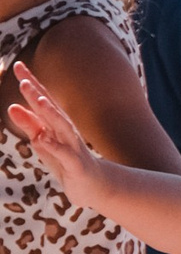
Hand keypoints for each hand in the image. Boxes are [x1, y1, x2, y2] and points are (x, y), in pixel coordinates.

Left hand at [6, 63, 111, 215]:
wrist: (97, 189)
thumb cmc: (67, 163)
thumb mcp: (44, 143)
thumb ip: (30, 125)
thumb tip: (11, 106)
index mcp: (56, 125)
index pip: (42, 100)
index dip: (31, 83)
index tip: (17, 65)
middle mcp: (66, 132)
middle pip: (51, 110)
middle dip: (38, 94)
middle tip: (23, 79)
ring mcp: (73, 148)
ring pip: (62, 128)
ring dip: (50, 113)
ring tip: (37, 100)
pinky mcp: (77, 166)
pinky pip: (65, 155)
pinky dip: (55, 147)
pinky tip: (43, 138)